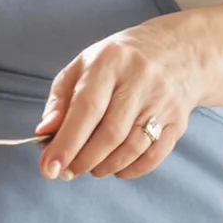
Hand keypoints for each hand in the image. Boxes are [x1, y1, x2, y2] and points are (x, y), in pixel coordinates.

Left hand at [34, 20, 196, 181]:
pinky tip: (117, 167)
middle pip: (110, 134)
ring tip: (91, 167)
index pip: (87, 108)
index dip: (67, 142)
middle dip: (83, 160)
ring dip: (105, 167)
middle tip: (68, 170)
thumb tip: (43, 135)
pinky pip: (153, 156)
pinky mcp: (179, 120)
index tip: (49, 168)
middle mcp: (140, 79)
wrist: (177, 51)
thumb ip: (60, 101)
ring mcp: (163, 100)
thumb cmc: (118, 62)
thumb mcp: (83, 67)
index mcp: (110, 61)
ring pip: (131, 148)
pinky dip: (130, 169)